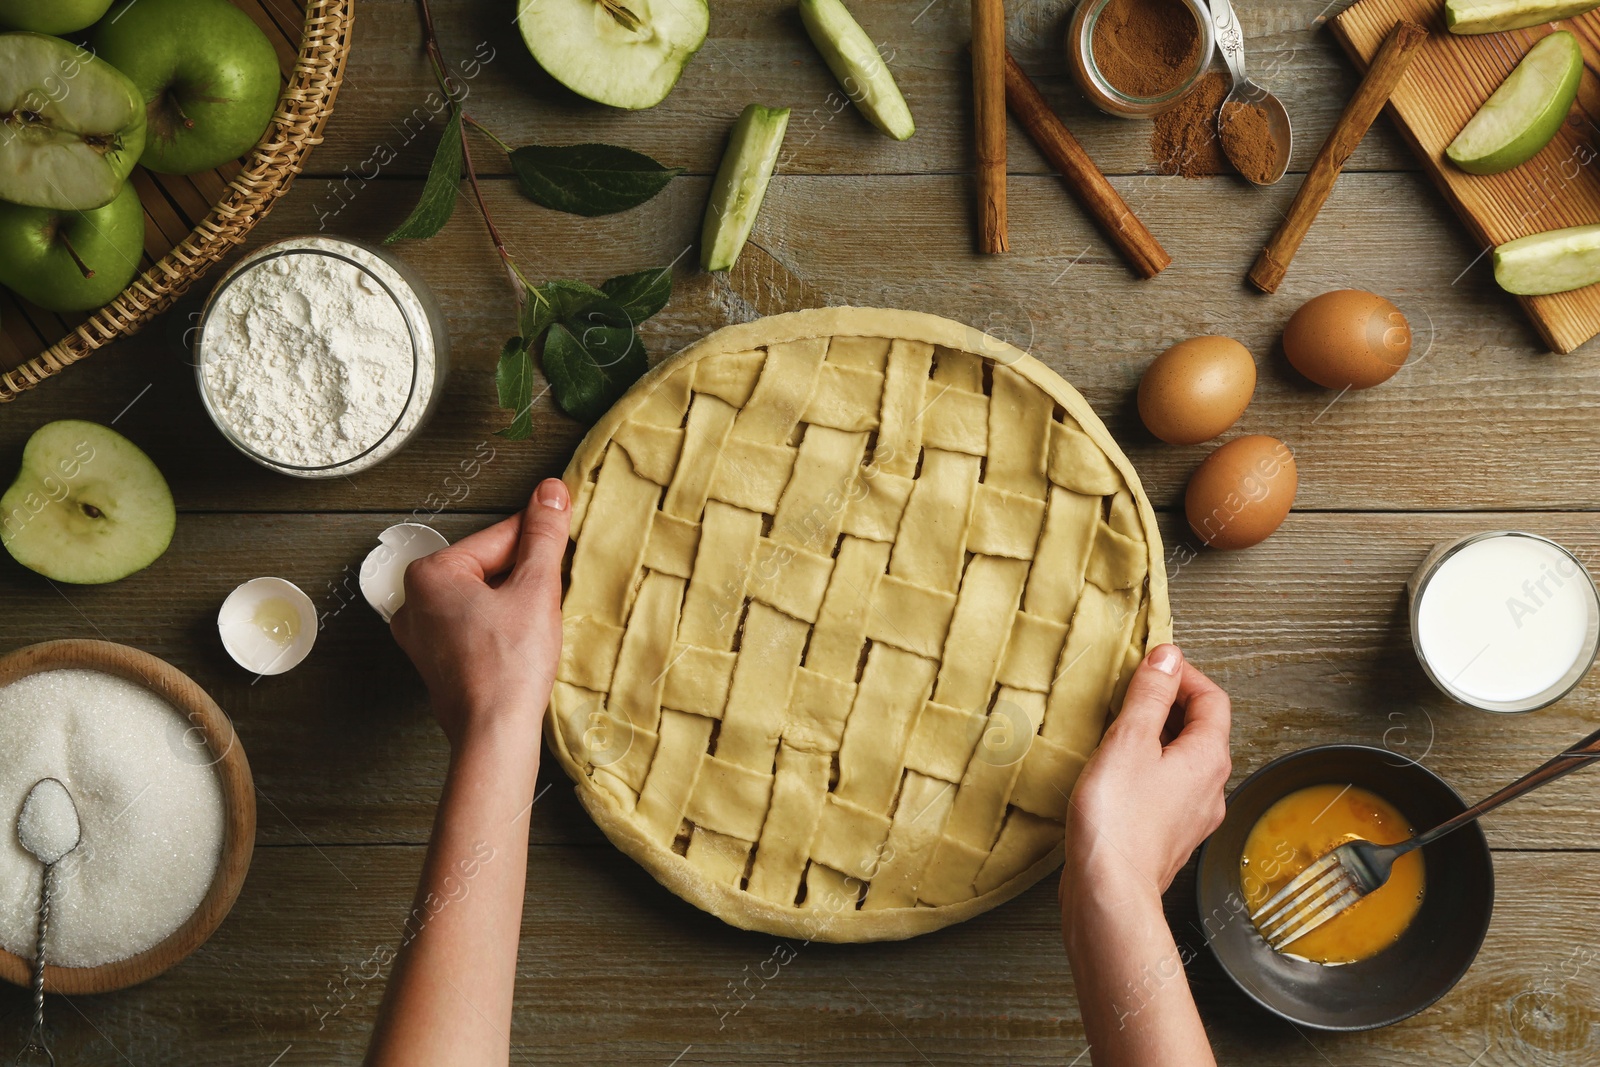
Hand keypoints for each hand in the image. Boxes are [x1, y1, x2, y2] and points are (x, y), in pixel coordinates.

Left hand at [391, 479, 570, 747]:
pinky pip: (475, 626)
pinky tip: (521, 645)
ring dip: (515, 603)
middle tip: (550, 598)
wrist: (494, 734)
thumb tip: (551, 491)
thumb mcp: (536, 588)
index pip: (500, 537)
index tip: (564, 543)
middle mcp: (414, 602)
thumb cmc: (508, 666)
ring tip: (536, 625)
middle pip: (489, 567)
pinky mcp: (436, 662)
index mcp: (430, 573)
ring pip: (484, 598)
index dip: (539, 543)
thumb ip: (544, 535)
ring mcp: (422, 636)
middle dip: (524, 577)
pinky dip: (501, 628)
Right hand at [1062, 644, 1231, 903]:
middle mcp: (1212, 788)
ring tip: (1119, 730)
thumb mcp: (1128, 740)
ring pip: (1185, 760)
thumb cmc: (1117, 819)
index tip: (1152, 664)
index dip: (1184, 674)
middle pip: (1202, 729)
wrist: (1109, 892)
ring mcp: (1194, 816)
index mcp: (1209, 758)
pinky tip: (1117, 773)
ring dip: (1157, 737)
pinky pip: (1169, 787)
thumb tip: (1168, 657)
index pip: (1213, 698)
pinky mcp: (1170, 836)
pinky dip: (1149, 768)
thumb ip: (1150, 695)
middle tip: (1131, 693)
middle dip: (1169, 704)